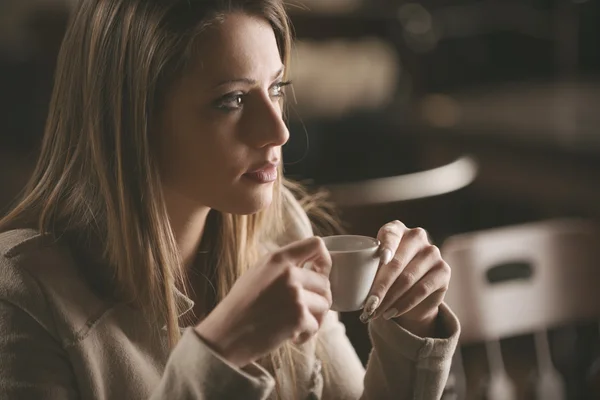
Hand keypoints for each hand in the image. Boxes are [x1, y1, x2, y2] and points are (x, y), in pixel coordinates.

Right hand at [194, 237, 331, 366]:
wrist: (226, 335)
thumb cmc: (241, 306)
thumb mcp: (258, 273)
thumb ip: (284, 266)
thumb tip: (312, 267)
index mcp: (278, 259)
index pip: (316, 245)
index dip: (324, 260)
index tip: (320, 274)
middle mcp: (288, 273)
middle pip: (324, 282)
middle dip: (317, 300)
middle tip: (301, 312)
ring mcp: (294, 295)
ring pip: (324, 304)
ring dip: (313, 318)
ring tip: (294, 324)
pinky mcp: (298, 317)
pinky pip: (316, 325)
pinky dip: (305, 334)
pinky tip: (290, 336)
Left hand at [359, 221, 449, 336]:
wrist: (412, 292)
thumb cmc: (386, 275)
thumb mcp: (375, 267)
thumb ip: (367, 267)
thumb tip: (349, 282)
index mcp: (397, 229)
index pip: (391, 234)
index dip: (387, 246)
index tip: (382, 259)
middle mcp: (417, 236)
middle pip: (397, 263)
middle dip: (380, 287)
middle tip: (368, 305)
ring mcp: (432, 252)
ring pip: (408, 279)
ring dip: (389, 300)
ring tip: (375, 313)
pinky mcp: (443, 270)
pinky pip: (422, 289)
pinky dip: (404, 304)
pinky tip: (391, 313)